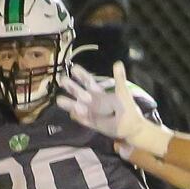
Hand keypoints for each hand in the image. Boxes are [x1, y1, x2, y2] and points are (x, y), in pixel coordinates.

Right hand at [56, 62, 172, 155]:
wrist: (131, 125)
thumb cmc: (127, 107)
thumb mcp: (122, 91)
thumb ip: (119, 78)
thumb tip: (118, 63)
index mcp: (98, 92)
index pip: (87, 81)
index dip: (81, 75)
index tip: (73, 68)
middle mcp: (91, 100)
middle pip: (78, 92)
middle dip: (70, 86)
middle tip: (62, 80)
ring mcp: (90, 112)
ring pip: (76, 106)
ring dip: (69, 103)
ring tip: (59, 99)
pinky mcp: (91, 122)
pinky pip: (82, 119)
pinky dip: (78, 116)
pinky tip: (73, 113)